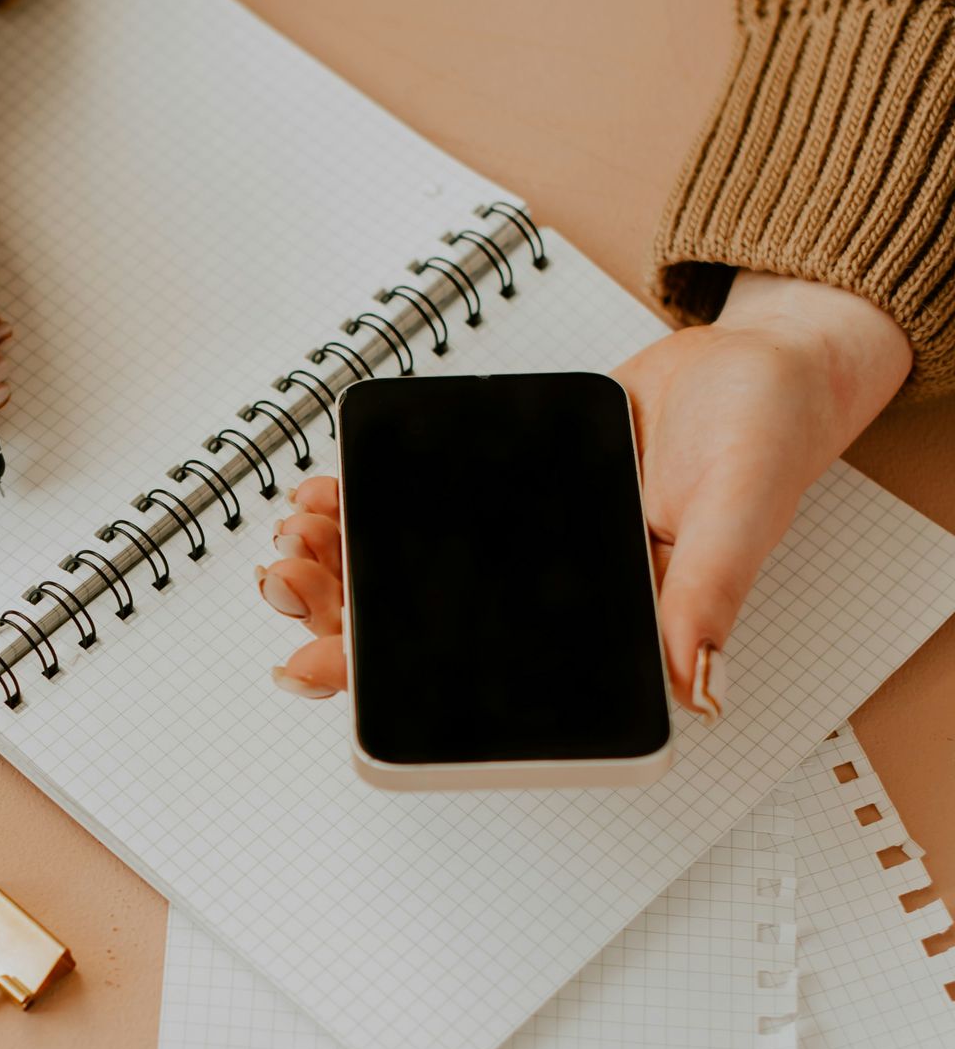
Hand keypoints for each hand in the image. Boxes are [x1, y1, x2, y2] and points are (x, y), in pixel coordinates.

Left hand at [257, 273, 912, 706]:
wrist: (757, 363)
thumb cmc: (767, 439)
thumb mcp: (742, 512)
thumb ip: (712, 595)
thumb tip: (694, 685)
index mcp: (604, 633)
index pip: (479, 681)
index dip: (389, 683)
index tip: (313, 669)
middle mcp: (552, 601)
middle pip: (423, 630)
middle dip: (339, 614)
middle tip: (282, 585)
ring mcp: (523, 550)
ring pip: (413, 574)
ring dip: (344, 563)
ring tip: (295, 539)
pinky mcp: (510, 492)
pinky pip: (427, 508)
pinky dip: (370, 504)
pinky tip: (326, 496)